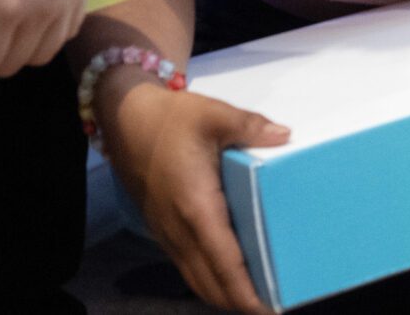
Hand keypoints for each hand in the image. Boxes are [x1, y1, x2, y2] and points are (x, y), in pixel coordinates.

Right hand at [99, 77, 288, 313]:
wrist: (125, 119)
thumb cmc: (170, 118)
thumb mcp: (214, 114)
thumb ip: (250, 127)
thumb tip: (284, 136)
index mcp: (196, 207)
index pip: (223, 262)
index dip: (245, 290)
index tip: (268, 308)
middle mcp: (179, 229)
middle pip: (210, 282)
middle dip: (240, 300)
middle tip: (275, 301)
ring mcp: (167, 232)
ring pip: (196, 278)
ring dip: (224, 292)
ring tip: (258, 294)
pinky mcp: (162, 228)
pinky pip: (187, 265)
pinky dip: (209, 278)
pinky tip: (230, 272)